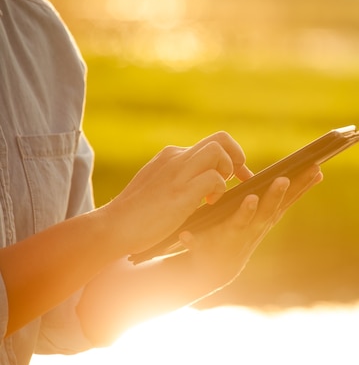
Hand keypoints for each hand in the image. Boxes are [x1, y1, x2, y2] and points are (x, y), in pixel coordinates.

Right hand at [101, 132, 253, 254]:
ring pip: (219, 151)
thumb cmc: (137, 213)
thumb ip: (178, 178)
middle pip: (221, 139)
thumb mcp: (159, 186)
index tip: (237, 173)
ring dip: (228, 171)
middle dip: (237, 156)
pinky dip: (219, 190)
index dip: (230, 156)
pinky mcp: (181, 191)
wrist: (113, 226)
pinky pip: (214, 178)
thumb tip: (203, 185)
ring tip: (218, 192)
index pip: (210, 143)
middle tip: (239, 178)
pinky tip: (208, 204)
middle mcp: (176, 157)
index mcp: (171, 156)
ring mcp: (178, 172)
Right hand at [179, 164, 322, 288]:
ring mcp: (265, 222)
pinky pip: (290, 199)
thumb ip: (192, 239)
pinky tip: (317, 172)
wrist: (221, 266)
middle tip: (284, 180)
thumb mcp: (195, 245)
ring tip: (313, 170)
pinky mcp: (273, 216)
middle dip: (275, 195)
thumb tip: (183, 235)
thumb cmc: (204, 248)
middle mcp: (253, 227)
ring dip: (299, 187)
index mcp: (232, 231)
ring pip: (284, 202)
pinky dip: (304, 186)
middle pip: (267, 210)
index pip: (239, 221)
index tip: (250, 199)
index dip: (246, 211)